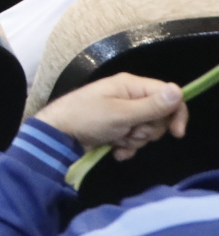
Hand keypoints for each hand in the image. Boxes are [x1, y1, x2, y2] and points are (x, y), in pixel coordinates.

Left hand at [37, 73, 188, 160]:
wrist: (56, 136)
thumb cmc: (87, 118)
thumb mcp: (121, 113)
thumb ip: (151, 106)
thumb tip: (178, 90)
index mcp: (130, 85)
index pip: (168, 95)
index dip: (175, 113)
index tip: (176, 134)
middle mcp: (128, 96)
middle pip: (158, 116)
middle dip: (146, 129)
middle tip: (129, 131)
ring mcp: (121, 113)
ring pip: (146, 130)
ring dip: (134, 140)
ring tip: (116, 139)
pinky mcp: (115, 128)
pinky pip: (133, 139)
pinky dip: (126, 147)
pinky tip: (114, 150)